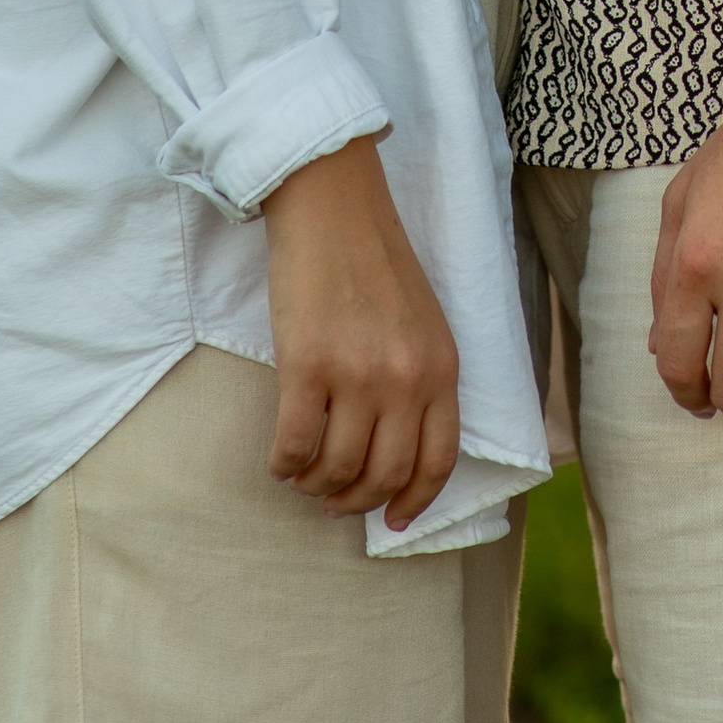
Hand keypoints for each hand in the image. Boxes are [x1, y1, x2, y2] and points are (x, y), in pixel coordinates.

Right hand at [262, 136, 462, 530]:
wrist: (332, 201)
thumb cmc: (373, 256)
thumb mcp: (423, 319)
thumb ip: (419, 378)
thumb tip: (395, 448)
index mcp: (442, 365)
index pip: (437, 460)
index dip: (414, 502)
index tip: (393, 521)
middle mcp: (407, 378)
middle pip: (384, 475)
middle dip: (356, 501)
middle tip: (333, 499)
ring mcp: (358, 374)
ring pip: (337, 470)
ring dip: (316, 486)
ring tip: (304, 475)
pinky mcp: (307, 365)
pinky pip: (294, 447)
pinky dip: (284, 465)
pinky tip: (280, 459)